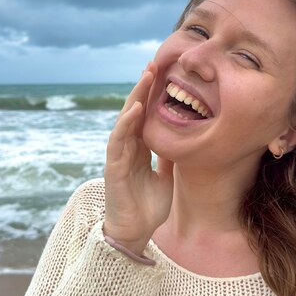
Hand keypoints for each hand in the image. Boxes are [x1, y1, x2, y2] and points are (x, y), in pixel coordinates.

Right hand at [103, 62, 173, 254]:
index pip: (145, 115)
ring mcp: (119, 155)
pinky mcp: (114, 166)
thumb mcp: (166, 176)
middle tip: (154, 63)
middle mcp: (128, 147)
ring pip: (126, 119)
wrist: (135, 231)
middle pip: (135, 110)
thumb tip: (182, 142)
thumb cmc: (148, 206)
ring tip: (147, 76)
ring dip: (135, 96)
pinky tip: (136, 109)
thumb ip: (168, 158)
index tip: (162, 73)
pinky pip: (119, 140)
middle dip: (144, 87)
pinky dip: (127, 123)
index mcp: (139, 148)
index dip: (152, 94)